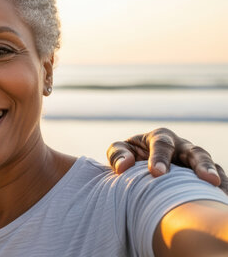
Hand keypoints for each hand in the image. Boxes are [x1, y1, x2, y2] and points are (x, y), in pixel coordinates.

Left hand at [106, 127, 226, 193]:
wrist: (140, 166)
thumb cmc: (130, 157)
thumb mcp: (120, 151)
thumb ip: (118, 154)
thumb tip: (124, 166)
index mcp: (160, 138)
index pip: (162, 144)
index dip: (160, 158)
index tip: (156, 173)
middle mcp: (181, 146)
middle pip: (195, 152)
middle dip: (200, 164)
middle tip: (206, 179)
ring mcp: (195, 160)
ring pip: (208, 164)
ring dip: (214, 175)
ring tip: (218, 188)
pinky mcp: (203, 175)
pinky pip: (217, 178)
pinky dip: (221, 187)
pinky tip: (222, 198)